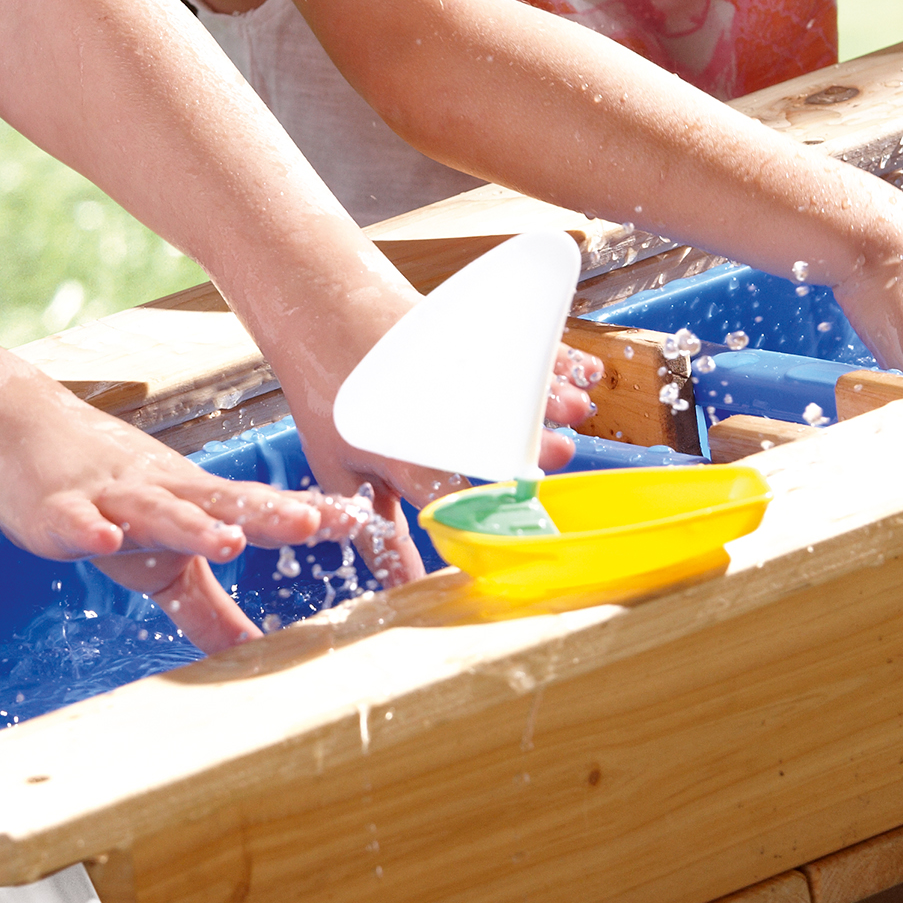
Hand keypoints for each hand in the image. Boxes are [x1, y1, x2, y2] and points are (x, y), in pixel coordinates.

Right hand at [0, 404, 368, 654]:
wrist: (21, 438)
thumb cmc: (107, 501)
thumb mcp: (162, 564)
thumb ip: (209, 609)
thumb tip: (257, 655)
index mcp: (194, 504)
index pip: (258, 508)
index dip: (304, 516)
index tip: (358, 520)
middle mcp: (162, 493)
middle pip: (220, 502)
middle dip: (266, 514)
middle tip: (312, 523)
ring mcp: (111, 498)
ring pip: (158, 510)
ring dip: (193, 525)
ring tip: (230, 540)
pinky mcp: (60, 509)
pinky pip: (77, 519)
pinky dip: (89, 528)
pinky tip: (105, 538)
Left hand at [284, 339, 600, 587]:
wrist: (316, 308)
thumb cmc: (328, 399)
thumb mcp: (340, 471)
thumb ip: (378, 534)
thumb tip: (400, 594)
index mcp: (396, 451)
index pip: (443, 492)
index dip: (480, 514)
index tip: (518, 537)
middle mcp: (427, 407)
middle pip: (483, 429)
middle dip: (522, 444)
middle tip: (557, 452)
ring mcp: (449, 366)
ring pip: (505, 383)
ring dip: (546, 397)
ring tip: (574, 408)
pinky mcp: (464, 332)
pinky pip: (518, 344)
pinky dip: (554, 357)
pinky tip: (586, 373)